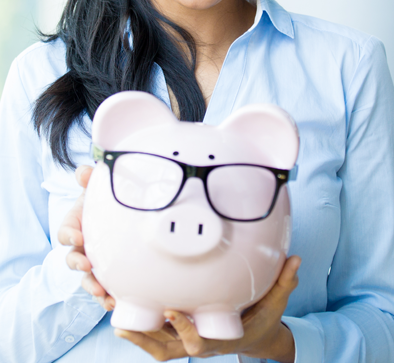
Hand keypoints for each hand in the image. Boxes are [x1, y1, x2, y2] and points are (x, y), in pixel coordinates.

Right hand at [57, 165, 114, 311]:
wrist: (119, 211)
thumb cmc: (103, 200)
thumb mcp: (96, 187)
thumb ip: (88, 178)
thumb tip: (84, 172)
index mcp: (76, 225)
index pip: (66, 233)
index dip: (69, 236)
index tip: (77, 238)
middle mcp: (81, 246)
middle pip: (72, 259)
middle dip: (78, 264)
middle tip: (87, 266)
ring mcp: (93, 260)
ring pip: (87, 277)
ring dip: (92, 285)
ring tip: (102, 293)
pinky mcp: (108, 272)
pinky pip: (105, 287)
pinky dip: (107, 296)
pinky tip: (114, 302)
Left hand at [115, 255, 300, 362]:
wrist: (255, 338)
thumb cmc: (262, 319)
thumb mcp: (275, 303)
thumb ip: (284, 281)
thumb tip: (295, 259)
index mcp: (218, 338)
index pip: (196, 340)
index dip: (181, 328)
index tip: (169, 309)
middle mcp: (198, 343)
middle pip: (165, 347)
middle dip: (143, 334)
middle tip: (122, 316)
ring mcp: (185, 344)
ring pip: (154, 345)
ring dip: (133, 332)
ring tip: (110, 310)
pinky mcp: (178, 338)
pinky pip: (153, 340)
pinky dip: (136, 330)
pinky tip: (118, 312)